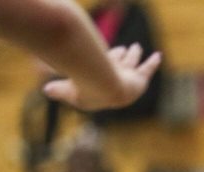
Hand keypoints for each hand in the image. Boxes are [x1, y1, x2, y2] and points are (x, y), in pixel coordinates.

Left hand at [43, 43, 161, 111]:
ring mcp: (128, 81)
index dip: (105, 61)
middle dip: (121, 58)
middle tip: (124, 49)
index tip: (107, 51)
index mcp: (100, 88)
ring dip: (134, 56)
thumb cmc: (84, 87)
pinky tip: (157, 56)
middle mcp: (115, 83)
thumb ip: (58, 90)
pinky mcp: (139, 80)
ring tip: (136, 47)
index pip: (103, 72)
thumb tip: (46, 90)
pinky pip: (147, 69)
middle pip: (119, 67)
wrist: (101, 88)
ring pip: (131, 65)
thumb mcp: (66, 88)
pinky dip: (152, 63)